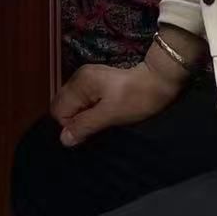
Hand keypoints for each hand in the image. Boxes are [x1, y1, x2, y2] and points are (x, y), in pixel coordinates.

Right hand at [52, 63, 181, 147]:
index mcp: (79, 83)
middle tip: (95, 127)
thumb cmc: (136, 99)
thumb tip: (63, 139)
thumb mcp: (110, 115)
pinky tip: (101, 113)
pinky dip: (86, 109)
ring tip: (100, 121)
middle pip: (62, 105)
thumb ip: (84, 125)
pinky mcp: (95, 81)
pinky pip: (81, 99)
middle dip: (73, 120)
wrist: (158, 81)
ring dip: (81, 116)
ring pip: (71, 103)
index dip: (71, 125)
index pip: (58, 110)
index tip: (90, 130)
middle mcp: (78, 77)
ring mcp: (86, 77)